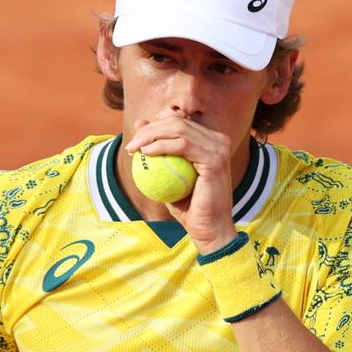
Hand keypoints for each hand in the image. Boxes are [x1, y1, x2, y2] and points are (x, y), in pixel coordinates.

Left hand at [125, 114, 237, 254]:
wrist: (208, 229)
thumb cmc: (189, 206)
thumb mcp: (167, 174)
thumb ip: (157, 148)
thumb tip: (139, 122)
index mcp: (211, 140)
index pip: (178, 122)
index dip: (153, 126)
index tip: (136, 141)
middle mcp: (219, 140)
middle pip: (177, 122)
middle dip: (149, 129)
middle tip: (132, 145)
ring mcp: (219, 148)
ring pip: (179, 129)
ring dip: (151, 135)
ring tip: (134, 148)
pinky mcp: (215, 159)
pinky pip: (182, 145)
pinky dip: (161, 145)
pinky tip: (146, 153)